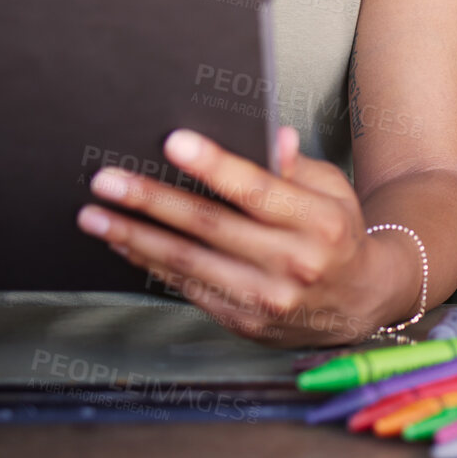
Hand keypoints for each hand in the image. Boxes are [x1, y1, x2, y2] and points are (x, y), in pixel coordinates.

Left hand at [76, 126, 409, 346]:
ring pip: (188, 262)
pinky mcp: (245, 322)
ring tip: (95, 216)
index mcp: (320, 223)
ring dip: (135, 237)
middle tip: (108, 181)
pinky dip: (152, 264)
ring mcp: (267, 299)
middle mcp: (294, 264)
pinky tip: (126, 243)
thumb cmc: (339, 234)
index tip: (174, 142)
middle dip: (152, 201)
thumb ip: (295, 167)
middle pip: (211, 226)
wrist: (361, 301)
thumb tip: (270, 136)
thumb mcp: (332, 191)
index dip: (214, 165)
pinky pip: (188, 287)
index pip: (258, 190)